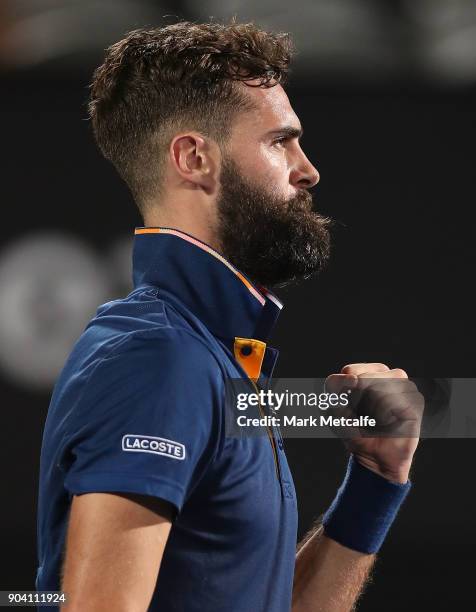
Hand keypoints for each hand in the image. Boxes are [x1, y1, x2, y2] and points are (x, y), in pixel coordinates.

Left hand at [326, 363, 423, 483]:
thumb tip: (353, 378)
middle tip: (364, 416)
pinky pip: (391, 400)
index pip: (350, 371)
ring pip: (377, 388)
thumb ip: (335, 388)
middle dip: (357, 402)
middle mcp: (388, 374)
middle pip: (363, 378)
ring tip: (376, 419)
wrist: (376, 458)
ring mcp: (404, 385)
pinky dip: (383, 415)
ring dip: (371, 409)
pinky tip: (388, 422)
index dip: (344, 394)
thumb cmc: (357, 432)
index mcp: (369, 372)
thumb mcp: (334, 410)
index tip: (347, 407)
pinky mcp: (415, 399)